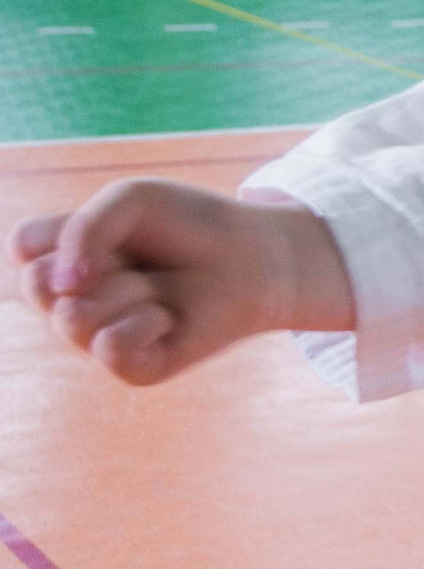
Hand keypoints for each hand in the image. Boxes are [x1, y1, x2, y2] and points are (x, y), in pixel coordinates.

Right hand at [9, 179, 353, 385]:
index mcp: (62, 261)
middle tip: (141, 259)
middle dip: (99, 260)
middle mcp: (71, 303)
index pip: (23, 245)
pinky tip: (170, 317)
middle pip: (38, 286)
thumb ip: (81, 229)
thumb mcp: (131, 200)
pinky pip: (110, 346)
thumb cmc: (189, 226)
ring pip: (75, 317)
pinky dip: (146, 322)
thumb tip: (64, 289)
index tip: (119, 224)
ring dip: (130, 289)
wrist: (254, 256)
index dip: (68, 227)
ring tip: (161, 287)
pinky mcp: (131, 367)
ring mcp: (96, 338)